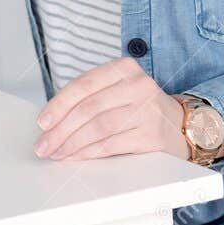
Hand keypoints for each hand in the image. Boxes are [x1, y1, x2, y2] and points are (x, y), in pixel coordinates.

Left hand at [33, 57, 187, 160]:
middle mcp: (138, 85)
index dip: (58, 104)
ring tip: (56, 152)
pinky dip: (88, 152)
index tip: (42, 122)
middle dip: (60, 129)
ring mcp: (148, 110)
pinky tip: (75, 156)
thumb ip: (89, 98)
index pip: (83, 84)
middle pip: (88, 108)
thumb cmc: (139, 107)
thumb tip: (50, 121)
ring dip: (71, 143)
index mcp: (124, 68)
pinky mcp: (152, 135)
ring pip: (98, 127)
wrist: (181, 125)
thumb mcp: (117, 91)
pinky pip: (111, 144)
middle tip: (43, 144)